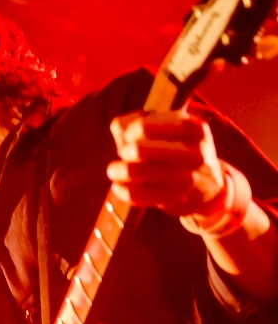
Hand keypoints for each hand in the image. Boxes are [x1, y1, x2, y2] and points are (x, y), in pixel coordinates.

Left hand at [108, 110, 226, 219]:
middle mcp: (194, 154)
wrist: (210, 187)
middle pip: (139, 149)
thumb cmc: (179, 151)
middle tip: (123, 154)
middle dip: (124, 151)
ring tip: (113, 171)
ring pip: (135, 172)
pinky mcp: (176, 201)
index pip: (144, 127)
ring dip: (117, 170)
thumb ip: (138, 122)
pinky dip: (122, 190)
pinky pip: (137, 195)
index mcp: (193, 128)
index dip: (130, 132)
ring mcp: (187, 180)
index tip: (129, 137)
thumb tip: (118, 126)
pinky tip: (118, 187)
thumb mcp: (170, 129)